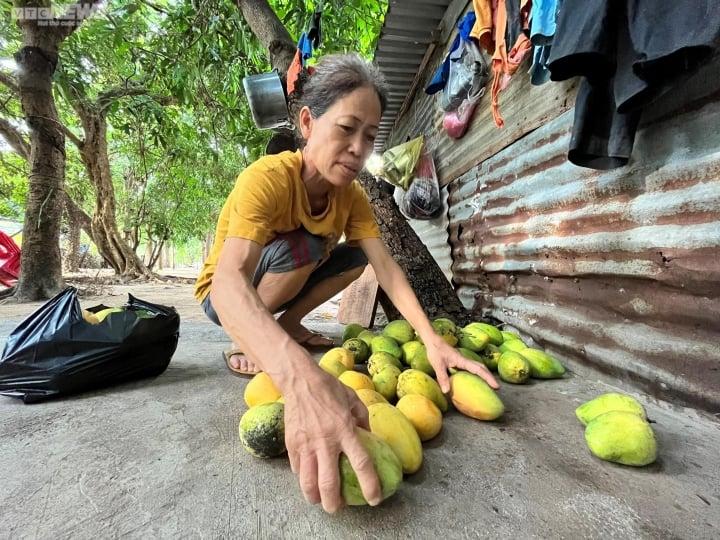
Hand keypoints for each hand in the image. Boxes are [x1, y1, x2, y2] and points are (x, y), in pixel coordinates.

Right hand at [283, 367, 381, 512]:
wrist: (300, 381)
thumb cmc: (330, 388)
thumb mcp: (353, 400)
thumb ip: (363, 420)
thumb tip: (368, 436)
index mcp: (345, 431)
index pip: (361, 464)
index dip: (370, 484)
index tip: (374, 499)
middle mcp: (326, 441)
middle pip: (329, 483)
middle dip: (333, 502)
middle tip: (336, 508)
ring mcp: (306, 444)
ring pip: (308, 481)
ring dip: (314, 496)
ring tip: (319, 500)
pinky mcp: (292, 443)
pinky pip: (297, 468)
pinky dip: (302, 477)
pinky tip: (307, 478)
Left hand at [423, 334, 499, 392]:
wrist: (432, 340)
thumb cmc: (435, 351)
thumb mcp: (437, 365)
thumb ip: (442, 377)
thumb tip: (447, 392)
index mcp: (462, 361)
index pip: (479, 369)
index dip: (488, 378)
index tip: (496, 386)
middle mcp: (464, 360)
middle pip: (481, 367)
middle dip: (489, 377)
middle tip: (496, 387)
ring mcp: (462, 360)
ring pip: (477, 367)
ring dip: (484, 374)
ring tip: (489, 384)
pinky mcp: (458, 361)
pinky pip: (471, 368)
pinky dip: (476, 373)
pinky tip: (473, 379)